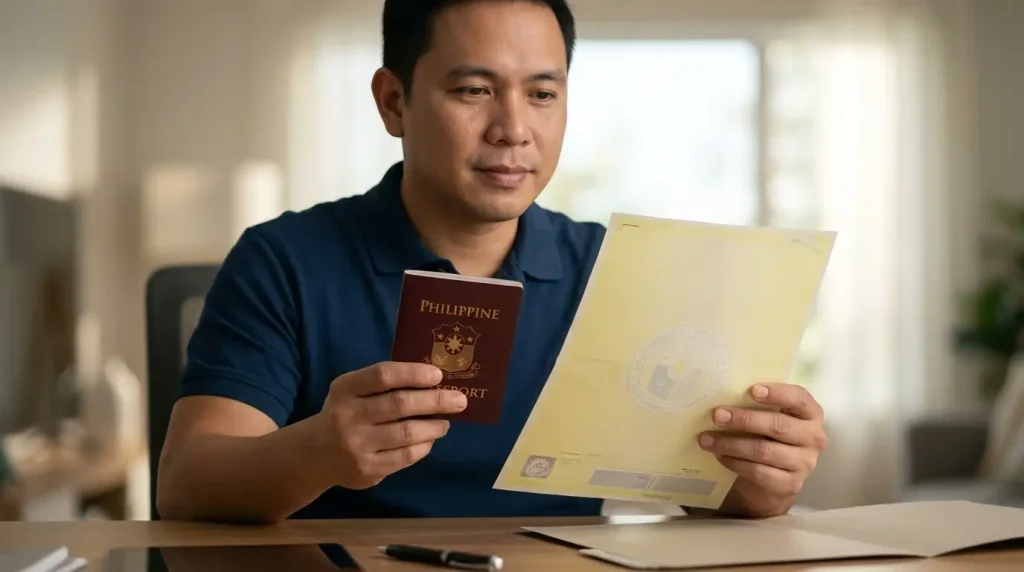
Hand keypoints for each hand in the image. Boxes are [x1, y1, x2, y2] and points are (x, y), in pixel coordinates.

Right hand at [317, 361, 467, 489]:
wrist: (314, 454)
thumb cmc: (344, 413)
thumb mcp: (351, 391)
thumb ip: (383, 384)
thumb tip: (434, 380)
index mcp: (345, 389)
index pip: (383, 375)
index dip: (413, 373)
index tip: (438, 374)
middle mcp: (347, 416)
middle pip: (399, 405)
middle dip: (435, 401)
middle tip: (460, 400)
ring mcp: (357, 445)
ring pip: (407, 434)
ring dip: (434, 426)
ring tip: (445, 422)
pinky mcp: (367, 469)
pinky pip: (405, 456)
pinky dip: (424, 446)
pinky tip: (429, 440)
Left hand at [697, 382, 826, 516]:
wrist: (771, 481)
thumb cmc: (768, 438)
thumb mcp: (769, 418)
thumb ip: (758, 405)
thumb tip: (723, 394)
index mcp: (811, 414)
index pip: (799, 399)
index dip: (777, 393)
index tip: (752, 390)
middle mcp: (814, 438)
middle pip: (778, 425)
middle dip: (744, 419)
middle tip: (716, 415)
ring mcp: (804, 463)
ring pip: (764, 450)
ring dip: (731, 444)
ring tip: (707, 439)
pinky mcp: (790, 485)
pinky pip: (758, 472)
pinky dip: (735, 463)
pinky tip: (720, 456)